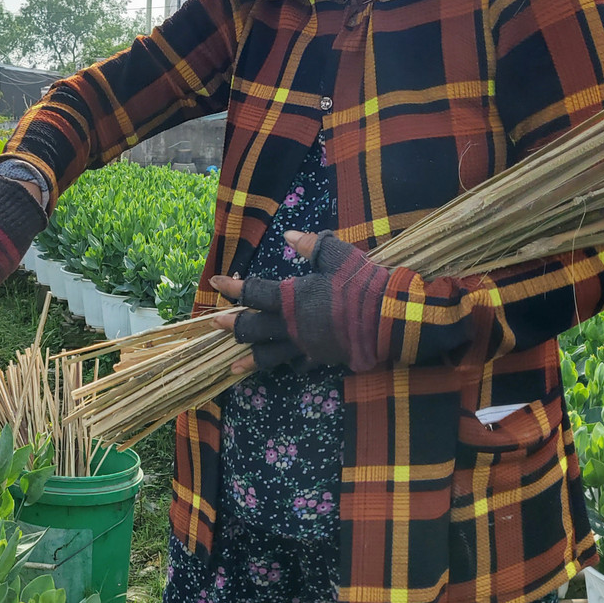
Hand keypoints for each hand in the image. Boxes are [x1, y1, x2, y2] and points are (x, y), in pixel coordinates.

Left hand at [209, 230, 390, 373]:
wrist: (387, 319)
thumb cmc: (360, 284)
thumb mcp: (336, 255)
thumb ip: (311, 245)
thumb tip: (290, 235)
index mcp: (291, 298)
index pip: (254, 293)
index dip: (232, 288)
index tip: (215, 283)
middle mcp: (292, 325)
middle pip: (254, 329)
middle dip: (232, 326)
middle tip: (215, 324)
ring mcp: (305, 345)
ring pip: (271, 356)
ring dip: (250, 360)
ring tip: (233, 367)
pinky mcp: (320, 357)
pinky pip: (299, 363)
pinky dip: (289, 365)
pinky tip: (286, 366)